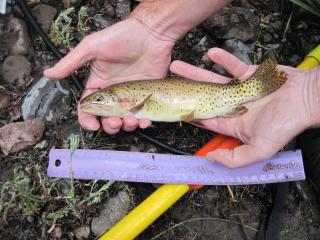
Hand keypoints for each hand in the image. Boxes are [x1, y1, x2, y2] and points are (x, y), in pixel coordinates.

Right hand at [44, 19, 174, 133]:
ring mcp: (131, 96)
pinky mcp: (146, 96)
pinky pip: (144, 115)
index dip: (87, 119)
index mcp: (98, 84)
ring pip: (125, 120)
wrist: (150, 34)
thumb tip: (48, 73)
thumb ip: (71, 63)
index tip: (93, 125)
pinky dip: (143, 122)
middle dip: (109, 125)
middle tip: (115, 122)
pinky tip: (144, 121)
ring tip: (132, 121)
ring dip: (127, 126)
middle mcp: (113, 94)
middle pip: (107, 118)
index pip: (88, 107)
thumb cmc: (121, 37)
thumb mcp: (92, 47)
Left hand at [170, 48, 319, 167]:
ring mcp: (239, 89)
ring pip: (212, 79)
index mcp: (232, 123)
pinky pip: (233, 65)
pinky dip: (223, 59)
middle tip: (168, 83)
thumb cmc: (285, 125)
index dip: (189, 113)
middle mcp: (232, 105)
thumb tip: (210, 159)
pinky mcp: (249, 75)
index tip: (174, 108)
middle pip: (203, 97)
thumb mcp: (259, 150)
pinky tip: (210, 53)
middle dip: (185, 90)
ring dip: (195, 72)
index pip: (206, 119)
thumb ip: (234, 158)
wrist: (306, 101)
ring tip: (177, 66)